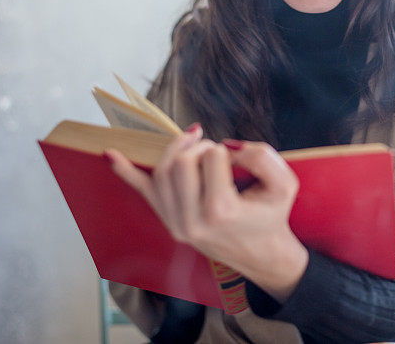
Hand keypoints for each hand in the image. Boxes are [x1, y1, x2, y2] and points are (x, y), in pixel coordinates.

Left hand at [104, 124, 308, 302]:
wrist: (263, 254)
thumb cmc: (272, 216)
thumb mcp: (284, 184)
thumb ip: (263, 157)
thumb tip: (227, 146)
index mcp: (221, 211)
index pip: (212, 158)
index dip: (227, 151)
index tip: (238, 161)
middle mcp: (193, 220)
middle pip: (182, 163)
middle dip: (198, 146)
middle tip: (213, 149)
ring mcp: (177, 224)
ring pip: (162, 172)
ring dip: (175, 150)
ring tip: (192, 141)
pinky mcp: (169, 222)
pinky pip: (144, 193)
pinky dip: (127, 171)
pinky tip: (110, 154)